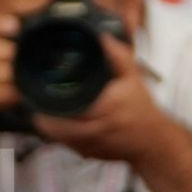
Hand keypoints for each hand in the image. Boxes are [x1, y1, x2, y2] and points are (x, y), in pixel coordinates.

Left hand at [32, 36, 176, 164]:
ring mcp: (89, 145)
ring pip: (57, 138)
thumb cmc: (142, 110)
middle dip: (43, 115)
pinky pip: (66, 145)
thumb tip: (102, 38)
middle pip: (54, 128)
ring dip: (49, 126)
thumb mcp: (133, 78)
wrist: (153, 142)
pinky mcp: (88, 154)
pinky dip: (60, 135)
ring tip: (48, 111)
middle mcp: (95, 130)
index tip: (39, 93)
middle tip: (39, 102)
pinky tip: (63, 123)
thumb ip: (118, 57)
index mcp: (103, 109)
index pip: (64, 110)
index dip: (46, 104)